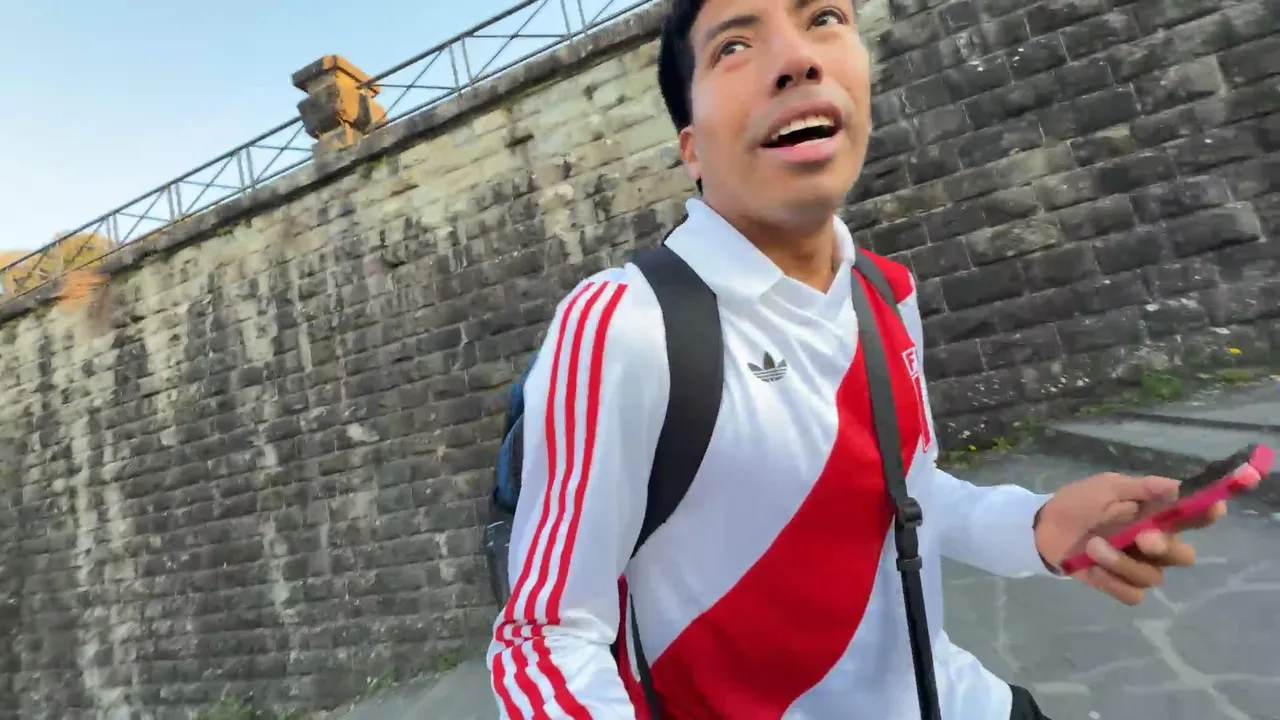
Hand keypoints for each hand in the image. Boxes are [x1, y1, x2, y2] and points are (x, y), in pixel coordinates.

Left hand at [1032, 471, 1248, 604]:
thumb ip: (1141, 488)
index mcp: (1156, 517)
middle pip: (1183, 556)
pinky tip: (1092, 567)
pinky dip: (1111, 581)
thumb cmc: (1079, 502)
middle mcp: (1154, 544)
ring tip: (1094, 545)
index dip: (1207, 515)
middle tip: (1145, 538)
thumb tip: (1176, 486)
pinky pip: (1132, 594)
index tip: (1213, 509)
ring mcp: (1137, 567)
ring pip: (1153, 576)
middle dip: (1167, 548)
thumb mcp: (1107, 487)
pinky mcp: (1118, 585)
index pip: (1192, 517)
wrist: (1043, 526)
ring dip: (1123, 562)